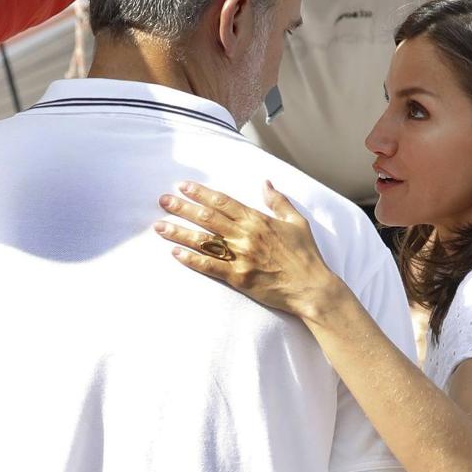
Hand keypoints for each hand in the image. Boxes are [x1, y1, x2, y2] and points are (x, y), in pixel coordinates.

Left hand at [154, 181, 342, 320]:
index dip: (200, 193)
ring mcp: (240, 257)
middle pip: (207, 217)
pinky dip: (191, 259)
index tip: (182, 186)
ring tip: (159, 226)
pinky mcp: (238, 277)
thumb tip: (265, 183)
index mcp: (258, 220)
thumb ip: (279, 201)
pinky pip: (210, 266)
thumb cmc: (306, 255)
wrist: (312, 287)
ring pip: (203, 240)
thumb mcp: (297, 222)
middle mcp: (246, 235)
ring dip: (179, 232)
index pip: (223, 201)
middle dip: (182, 207)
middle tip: (163, 201)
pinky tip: (175, 253)